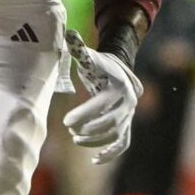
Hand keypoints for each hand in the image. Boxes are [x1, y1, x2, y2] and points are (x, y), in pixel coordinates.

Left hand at [64, 29, 142, 164]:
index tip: (66, 121)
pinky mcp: (126, 126)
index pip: (102, 103)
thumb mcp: (90, 56)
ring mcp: (129, 116)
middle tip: (70, 131)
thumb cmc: (99, 65)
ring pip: (116, 134)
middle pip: (111, 121)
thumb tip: (68, 33)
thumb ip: (79, 48)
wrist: (119, 70)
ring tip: (76, 139)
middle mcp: (128, 103)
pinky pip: (122, 144)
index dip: (85, 113)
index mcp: (119, 86)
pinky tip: (94, 161)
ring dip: (96, 140)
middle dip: (91, 129)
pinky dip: (111, 153)